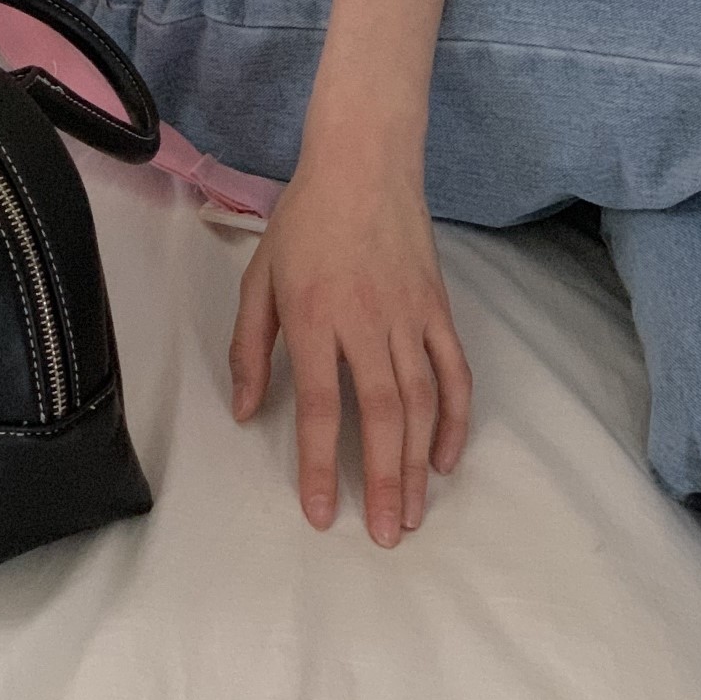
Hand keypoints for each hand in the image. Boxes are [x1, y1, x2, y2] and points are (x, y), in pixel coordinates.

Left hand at [228, 126, 472, 544]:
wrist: (364, 163)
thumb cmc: (304, 220)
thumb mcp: (259, 277)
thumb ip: (249, 347)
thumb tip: (244, 412)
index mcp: (314, 315)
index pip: (320, 405)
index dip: (321, 465)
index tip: (323, 515)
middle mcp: (366, 321)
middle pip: (382, 414)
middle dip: (383, 481)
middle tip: (388, 536)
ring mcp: (409, 315)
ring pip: (422, 402)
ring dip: (418, 464)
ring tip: (414, 514)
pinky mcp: (438, 307)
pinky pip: (454, 372)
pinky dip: (456, 419)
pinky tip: (445, 458)